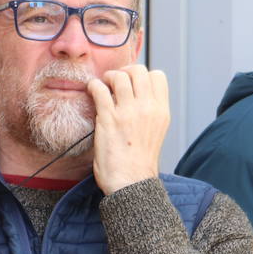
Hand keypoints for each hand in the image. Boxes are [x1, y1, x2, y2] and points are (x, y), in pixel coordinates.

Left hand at [86, 65, 168, 194]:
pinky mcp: (109, 118)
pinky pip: (99, 89)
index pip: (158, 76)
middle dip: (125, 71)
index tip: (131, 83)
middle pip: (139, 70)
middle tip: (114, 82)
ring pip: (119, 76)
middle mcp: (147, 108)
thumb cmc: (139, 163)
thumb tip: (137, 96)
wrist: (131, 183)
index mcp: (161, 111)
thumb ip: (149, 113)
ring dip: (108, 77)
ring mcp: (128, 112)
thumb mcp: (155, 132)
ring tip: (103, 87)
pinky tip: (91, 91)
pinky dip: (93, 86)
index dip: (142, 75)